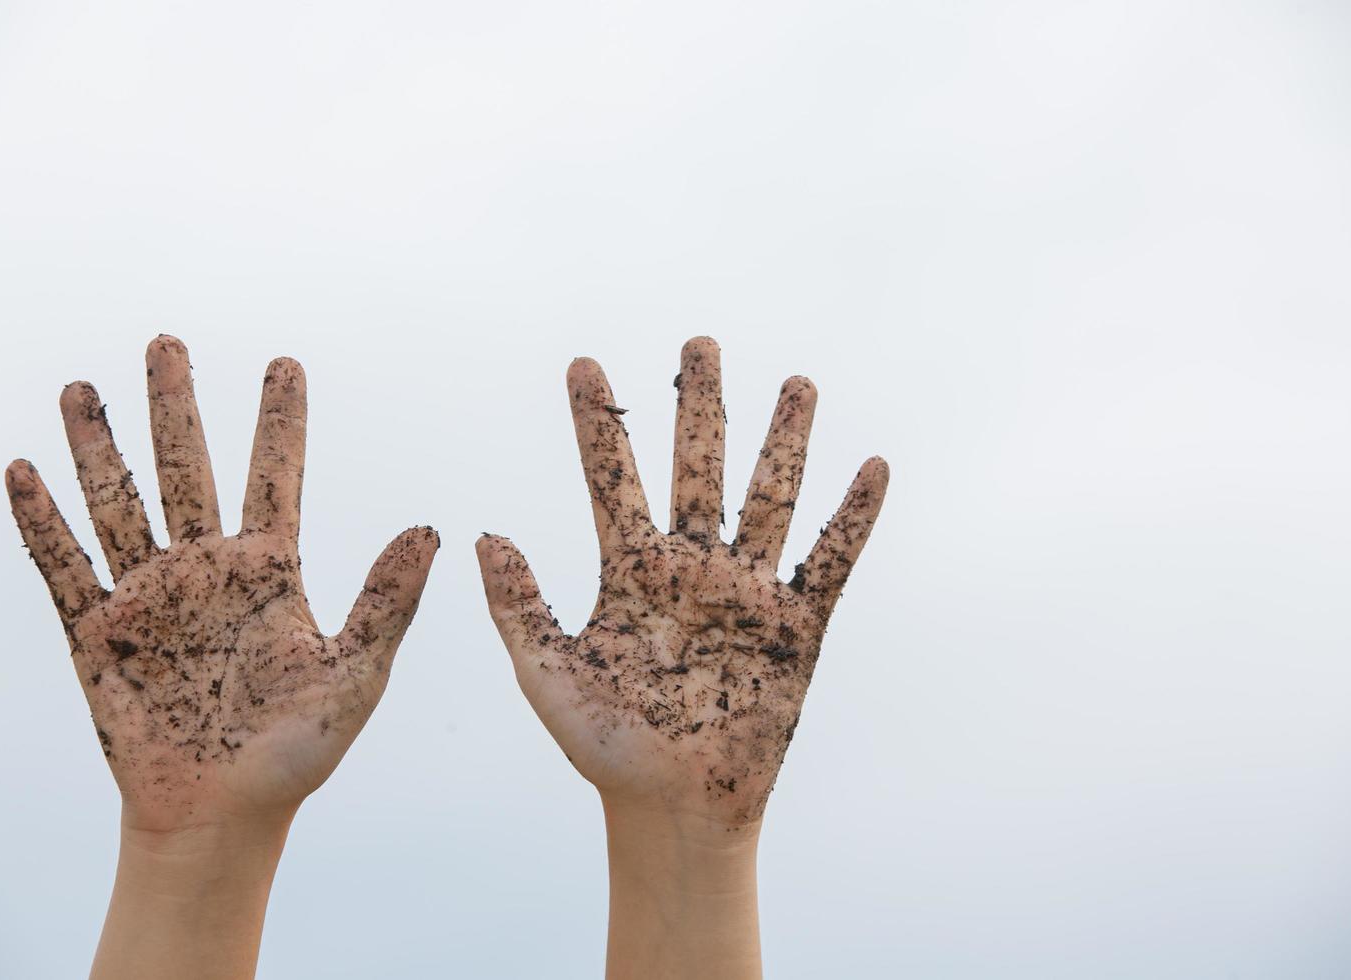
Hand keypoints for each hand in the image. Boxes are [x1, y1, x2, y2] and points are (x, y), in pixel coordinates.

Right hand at [6, 336, 437, 833]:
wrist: (221, 817)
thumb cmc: (296, 753)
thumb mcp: (355, 674)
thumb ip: (389, 601)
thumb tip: (432, 527)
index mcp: (268, 573)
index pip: (275, 477)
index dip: (279, 422)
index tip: (286, 362)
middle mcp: (205, 572)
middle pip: (187, 470)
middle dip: (177, 408)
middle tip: (168, 342)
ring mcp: (148, 599)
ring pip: (119, 504)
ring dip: (99, 447)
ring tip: (84, 387)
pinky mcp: (97, 635)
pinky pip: (63, 568)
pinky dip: (42, 522)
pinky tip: (24, 472)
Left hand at [476, 337, 886, 829]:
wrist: (673, 810)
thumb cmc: (605, 750)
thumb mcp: (547, 675)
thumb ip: (518, 606)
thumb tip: (480, 533)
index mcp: (632, 572)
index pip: (611, 478)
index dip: (595, 423)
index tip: (580, 364)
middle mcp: (692, 568)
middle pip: (698, 467)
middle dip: (701, 406)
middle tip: (700, 343)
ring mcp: (747, 594)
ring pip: (769, 497)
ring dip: (783, 441)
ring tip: (796, 382)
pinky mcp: (796, 628)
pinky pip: (829, 561)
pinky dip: (852, 517)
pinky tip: (871, 467)